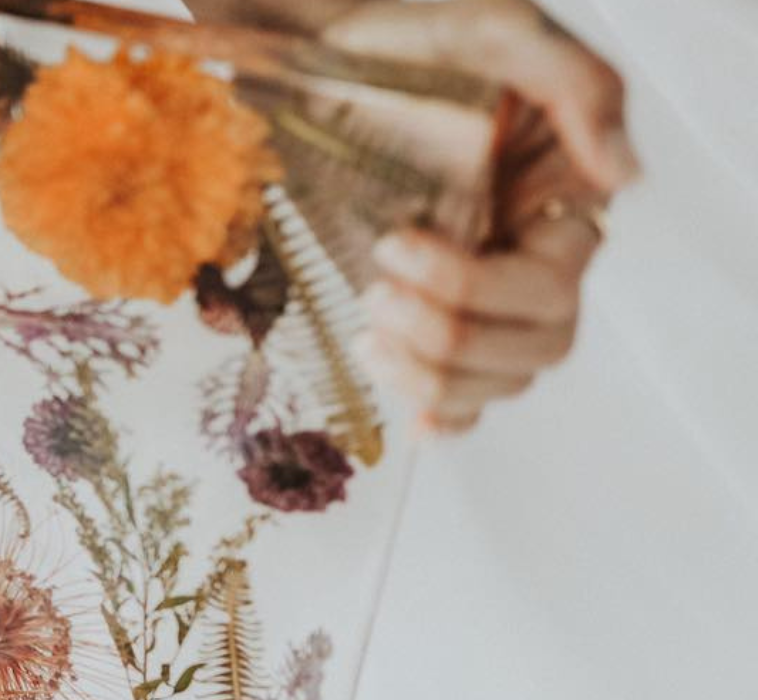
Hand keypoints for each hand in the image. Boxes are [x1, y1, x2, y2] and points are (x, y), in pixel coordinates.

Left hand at [322, 0, 638, 435]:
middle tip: (377, 292)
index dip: (473, 287)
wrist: (339, 46)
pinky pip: (467, 392)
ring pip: (497, 379)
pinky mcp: (432, 306)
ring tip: (370, 338)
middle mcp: (528, 254)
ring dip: (433, 378)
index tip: (396, 245)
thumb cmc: (428, 36)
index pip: (548, 286)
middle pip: (533, 347)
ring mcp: (482, 288)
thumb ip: (580, 92)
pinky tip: (418, 423)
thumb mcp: (506, 36)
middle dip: (450, 338)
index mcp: (558, 202)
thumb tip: (620, 176)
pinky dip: (447, 416)